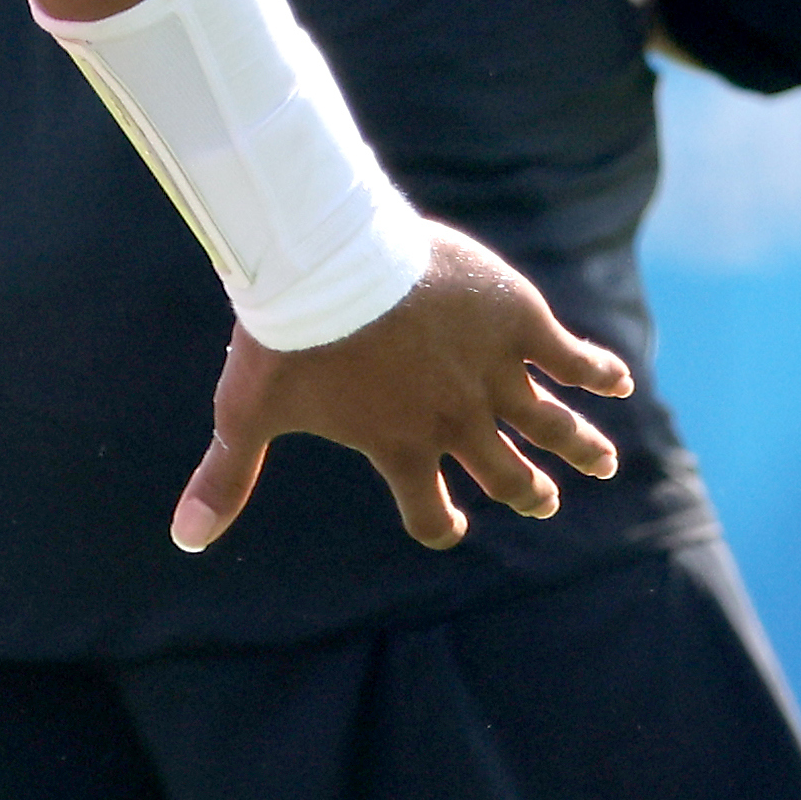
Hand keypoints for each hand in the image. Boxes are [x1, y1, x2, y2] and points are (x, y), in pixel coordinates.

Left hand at [174, 226, 635, 553]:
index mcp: (400, 446)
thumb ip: (226, 478)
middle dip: (526, 491)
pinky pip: (571, 356)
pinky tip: (618, 380)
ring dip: (578, 445)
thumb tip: (181, 539)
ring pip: (551, 423)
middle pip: (505, 473)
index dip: (440, 523)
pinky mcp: (517, 321)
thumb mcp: (248, 412)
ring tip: (603, 461)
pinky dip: (598, 371)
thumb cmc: (286, 338)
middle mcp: (456, 421)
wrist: (329, 260)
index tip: (452, 523)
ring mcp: (493, 373)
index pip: (430, 511)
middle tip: (542, 499)